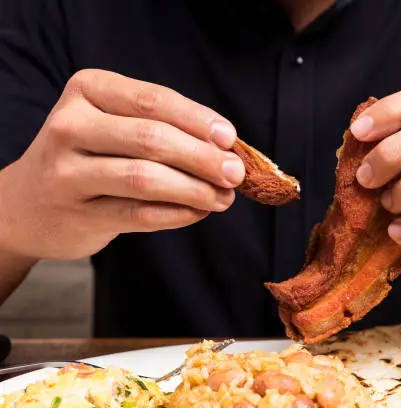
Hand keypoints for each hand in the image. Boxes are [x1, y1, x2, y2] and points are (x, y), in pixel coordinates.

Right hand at [0, 69, 244, 260]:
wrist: (28, 203)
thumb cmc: (90, 155)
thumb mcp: (117, 125)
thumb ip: (165, 129)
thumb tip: (228, 149)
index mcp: (88, 90)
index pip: (154, 100)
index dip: (199, 120)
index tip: (230, 139)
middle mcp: (70, 125)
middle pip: (152, 139)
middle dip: (203, 158)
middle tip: (235, 174)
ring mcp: (67, 171)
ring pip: (145, 178)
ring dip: (195, 190)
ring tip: (223, 198)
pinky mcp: (76, 213)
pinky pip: (138, 214)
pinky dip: (177, 215)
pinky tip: (198, 212)